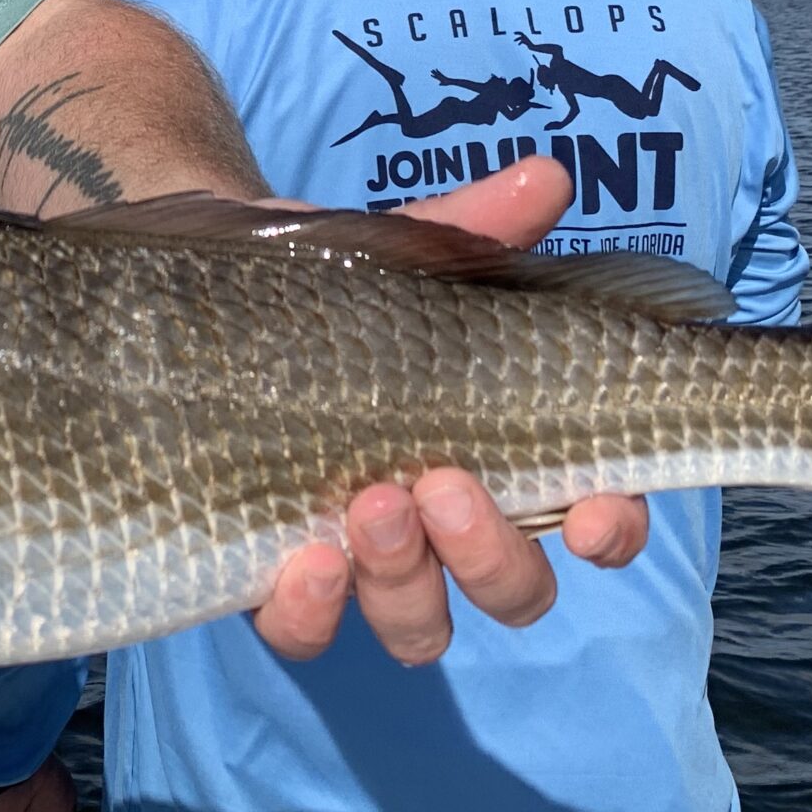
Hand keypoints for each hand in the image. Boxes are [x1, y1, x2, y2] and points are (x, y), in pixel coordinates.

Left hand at [248, 157, 651, 663]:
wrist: (199, 296)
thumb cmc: (333, 285)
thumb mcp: (402, 254)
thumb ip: (475, 229)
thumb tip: (546, 179)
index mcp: (507, 455)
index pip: (594, 517)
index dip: (612, 527)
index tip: (600, 509)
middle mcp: (449, 528)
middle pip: (514, 589)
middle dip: (492, 553)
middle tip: (443, 483)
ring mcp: (367, 563)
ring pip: (420, 624)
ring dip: (409, 582)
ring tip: (373, 502)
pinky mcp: (279, 581)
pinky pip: (308, 632)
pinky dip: (314, 611)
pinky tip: (304, 559)